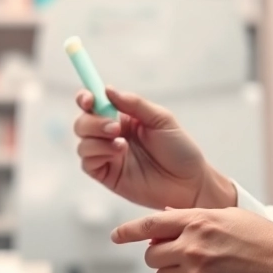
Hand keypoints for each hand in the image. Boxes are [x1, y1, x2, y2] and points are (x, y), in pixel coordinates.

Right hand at [73, 87, 234, 210]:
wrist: (190, 183)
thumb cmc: (180, 149)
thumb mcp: (161, 119)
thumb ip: (134, 104)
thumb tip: (107, 89)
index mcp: (123, 117)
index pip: (94, 104)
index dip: (85, 98)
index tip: (88, 98)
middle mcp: (111, 135)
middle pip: (83, 122)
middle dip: (93, 121)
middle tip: (115, 126)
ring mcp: (107, 156)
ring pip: (82, 142)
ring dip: (97, 138)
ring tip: (122, 143)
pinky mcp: (106, 175)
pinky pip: (87, 162)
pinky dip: (98, 153)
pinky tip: (118, 153)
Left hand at [112, 208, 272, 272]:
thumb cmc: (261, 239)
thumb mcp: (225, 215)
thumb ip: (193, 217)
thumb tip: (166, 218)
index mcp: (197, 221)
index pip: (150, 225)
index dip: (128, 231)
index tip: (117, 236)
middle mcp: (193, 246)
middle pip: (152, 255)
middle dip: (160, 256)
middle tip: (177, 254)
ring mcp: (197, 272)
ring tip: (195, 269)